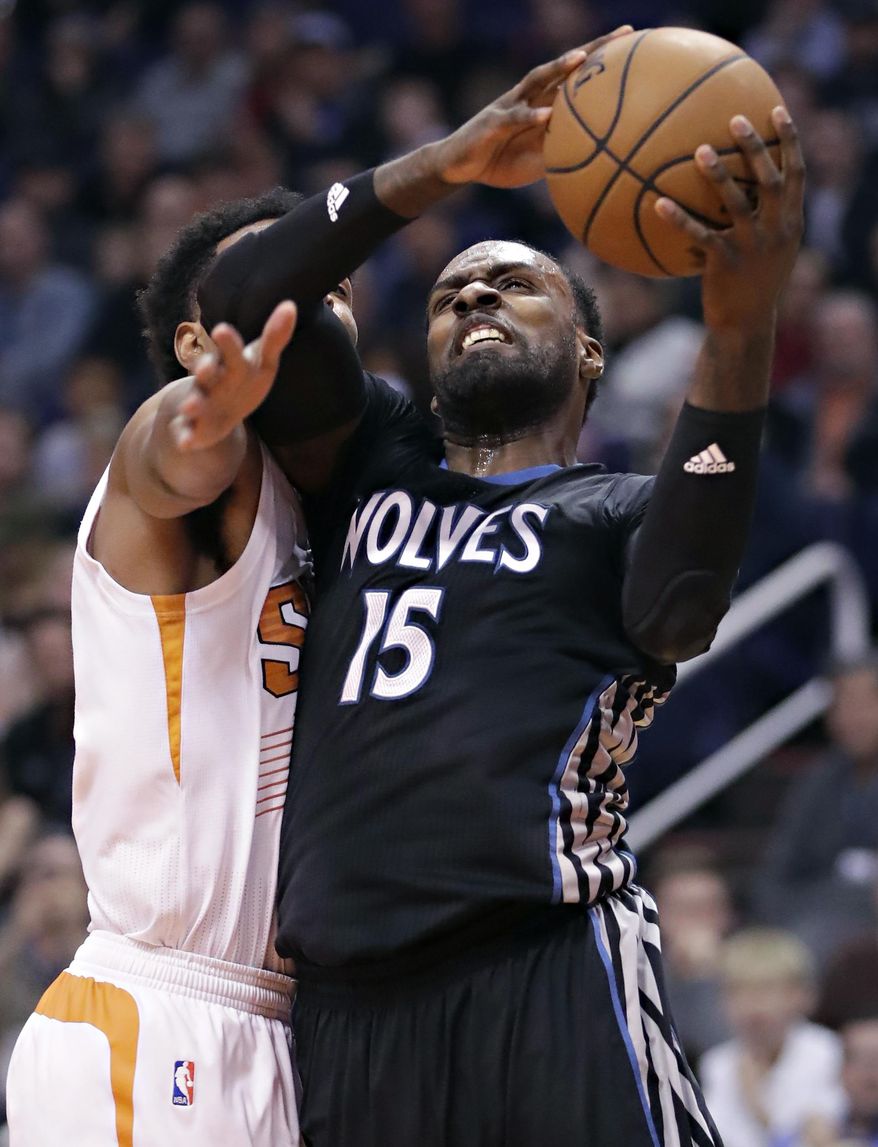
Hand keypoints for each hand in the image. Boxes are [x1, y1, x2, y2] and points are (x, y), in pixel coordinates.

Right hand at [171, 300, 297, 450]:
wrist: (214, 412)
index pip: (228, 351)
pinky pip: (188, 433)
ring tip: (190, 407)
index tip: (222, 329)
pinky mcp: (194, 429)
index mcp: (227, 363)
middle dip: (205, 369)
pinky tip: (186, 443)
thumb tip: (290, 305)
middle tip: (206, 366)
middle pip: (207, 374)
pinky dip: (186, 438)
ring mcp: (200, 404)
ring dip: (193, 405)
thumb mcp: (261, 362)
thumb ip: (274, 337)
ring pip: (195, 403)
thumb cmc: (241, 380)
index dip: (227, 343)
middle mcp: (210, 381)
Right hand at [434, 27, 632, 187]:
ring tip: (580, 59)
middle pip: (563, 67)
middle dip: (592, 48)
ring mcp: (510, 106)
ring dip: (558, 68)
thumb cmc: (501, 160)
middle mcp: (529, 96)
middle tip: (622, 34)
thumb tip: (596, 160)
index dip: (602, 61)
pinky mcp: (492, 123)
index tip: (632, 46)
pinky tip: (545, 116)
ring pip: (537, 81)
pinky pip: (513, 118)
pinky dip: (529, 117)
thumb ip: (563, 150)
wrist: (459, 165)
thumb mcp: (538, 158)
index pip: (575, 78)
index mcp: (542, 103)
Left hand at [654, 107, 804, 331]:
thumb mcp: (772, 249)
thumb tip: (745, 182)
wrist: (746, 323)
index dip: (790, 141)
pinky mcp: (726, 263)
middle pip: (770, 180)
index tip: (777, 111)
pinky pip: (700, 235)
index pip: (797, 174)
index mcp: (791, 222)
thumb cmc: (755, 282)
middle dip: (755, 148)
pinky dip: (679, 219)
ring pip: (737, 203)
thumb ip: (767, 217)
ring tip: (700, 150)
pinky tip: (658, 204)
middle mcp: (776, 230)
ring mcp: (752, 247)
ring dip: (718, 174)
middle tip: (735, 120)